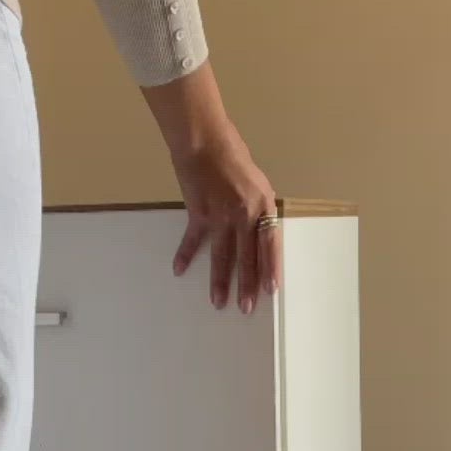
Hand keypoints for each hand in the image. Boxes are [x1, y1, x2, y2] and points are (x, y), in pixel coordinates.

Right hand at [171, 121, 280, 313]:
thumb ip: (259, 208)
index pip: (270, 244)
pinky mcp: (198, 213)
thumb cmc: (233, 156)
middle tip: (246, 308)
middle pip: (247, 256)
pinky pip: (192, 240)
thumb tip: (259, 230)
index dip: (270, 269)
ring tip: (218, 302)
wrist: (204, 141)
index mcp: (264, 205)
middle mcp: (244, 213)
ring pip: (222, 255)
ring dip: (219, 281)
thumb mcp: (257, 182)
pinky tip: (179, 270)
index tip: (271, 291)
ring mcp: (220, 215)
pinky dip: (185, 255)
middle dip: (247, 285)